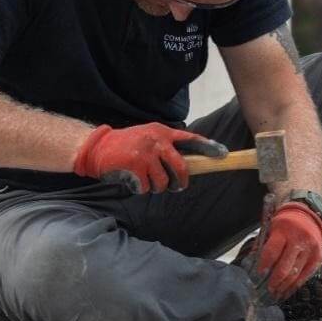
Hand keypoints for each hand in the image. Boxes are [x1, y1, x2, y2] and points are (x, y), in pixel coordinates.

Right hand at [73, 122, 227, 193]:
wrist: (98, 147)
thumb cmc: (126, 145)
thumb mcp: (147, 137)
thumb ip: (165, 146)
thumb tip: (186, 164)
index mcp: (161, 132)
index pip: (189, 140)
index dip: (208, 147)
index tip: (223, 154)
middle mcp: (156, 141)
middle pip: (181, 167)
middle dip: (181, 181)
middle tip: (177, 186)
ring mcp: (145, 154)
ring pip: (163, 182)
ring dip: (156, 187)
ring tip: (145, 179)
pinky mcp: (135, 167)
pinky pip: (146, 188)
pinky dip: (140, 188)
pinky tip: (132, 179)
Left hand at [258, 201, 321, 298]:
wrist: (308, 215)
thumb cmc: (286, 223)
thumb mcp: (271, 227)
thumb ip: (263, 244)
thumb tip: (252, 263)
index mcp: (284, 230)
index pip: (272, 252)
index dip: (264, 266)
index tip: (258, 275)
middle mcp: (298, 240)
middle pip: (284, 267)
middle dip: (274, 281)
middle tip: (267, 289)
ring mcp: (310, 250)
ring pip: (295, 274)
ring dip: (283, 286)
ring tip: (275, 293)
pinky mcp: (317, 258)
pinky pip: (305, 276)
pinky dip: (295, 286)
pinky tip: (287, 291)